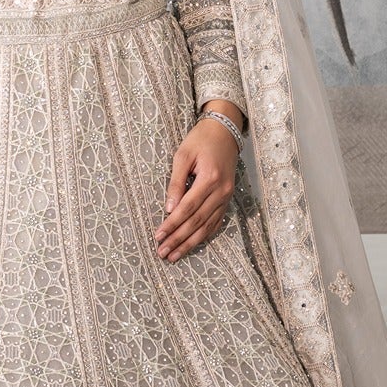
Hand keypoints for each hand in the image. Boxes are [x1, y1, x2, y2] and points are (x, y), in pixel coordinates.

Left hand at [156, 108, 240, 262]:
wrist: (224, 131)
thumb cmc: (200, 140)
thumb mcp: (182, 156)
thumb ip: (175, 183)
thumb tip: (169, 209)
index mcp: (209, 179)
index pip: (187, 208)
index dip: (172, 224)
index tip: (158, 236)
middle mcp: (221, 191)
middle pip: (197, 222)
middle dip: (178, 239)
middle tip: (163, 253)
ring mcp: (227, 196)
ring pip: (207, 226)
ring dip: (190, 243)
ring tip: (174, 255)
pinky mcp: (228, 198)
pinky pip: (216, 222)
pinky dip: (204, 235)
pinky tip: (192, 245)